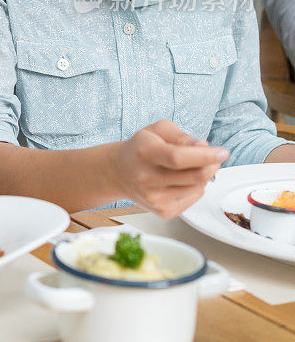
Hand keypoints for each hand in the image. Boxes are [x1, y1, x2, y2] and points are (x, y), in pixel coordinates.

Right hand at [111, 120, 228, 217]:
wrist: (118, 172)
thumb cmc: (141, 148)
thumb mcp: (157, 131)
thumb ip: (182, 136)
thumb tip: (204, 147)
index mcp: (145, 152)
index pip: (178, 157)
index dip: (204, 156)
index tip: (222, 152)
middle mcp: (147, 177)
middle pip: (193, 176)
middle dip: (212, 166)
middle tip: (214, 158)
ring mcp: (154, 198)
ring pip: (197, 188)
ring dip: (204, 176)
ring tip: (193, 167)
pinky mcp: (161, 211)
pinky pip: (193, 199)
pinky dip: (196, 188)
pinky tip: (183, 180)